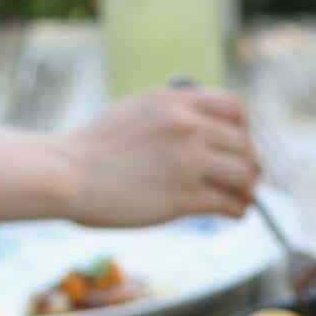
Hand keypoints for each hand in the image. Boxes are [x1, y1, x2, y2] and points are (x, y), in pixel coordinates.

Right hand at [60, 87, 261, 226]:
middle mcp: (187, 126)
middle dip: (249, 163)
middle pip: (243, 143)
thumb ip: (170, 114)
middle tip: (247, 180)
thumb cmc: (93, 148)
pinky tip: (234, 214)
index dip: (243, 128)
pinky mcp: (183, 197)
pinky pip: (228, 202)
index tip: (240, 144)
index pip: (233, 107)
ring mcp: (188, 161)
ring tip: (245, 201)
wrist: (66, 174)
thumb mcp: (135, 111)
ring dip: (249, 190)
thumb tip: (201, 131)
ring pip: (243, 174)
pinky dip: (237, 210)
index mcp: (175, 101)